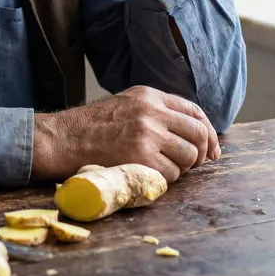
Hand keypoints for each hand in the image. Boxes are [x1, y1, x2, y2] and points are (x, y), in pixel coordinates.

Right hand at [31, 85, 220, 183]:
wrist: (62, 138)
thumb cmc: (90, 127)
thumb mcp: (125, 105)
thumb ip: (154, 112)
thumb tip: (188, 133)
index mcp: (148, 95)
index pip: (193, 110)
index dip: (208, 132)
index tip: (212, 149)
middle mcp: (151, 111)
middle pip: (198, 133)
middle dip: (202, 153)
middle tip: (193, 165)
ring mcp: (147, 133)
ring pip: (188, 156)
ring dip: (181, 168)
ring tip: (161, 169)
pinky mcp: (141, 157)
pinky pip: (171, 174)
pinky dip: (164, 180)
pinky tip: (147, 175)